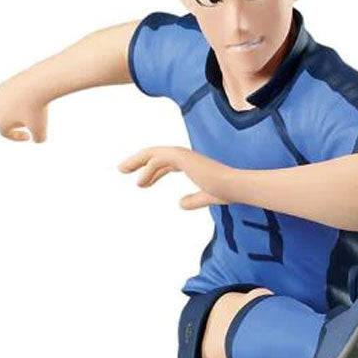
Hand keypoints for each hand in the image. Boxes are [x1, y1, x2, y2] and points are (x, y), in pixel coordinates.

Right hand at [0, 67, 49, 141]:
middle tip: (28, 123)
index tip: (29, 136)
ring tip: (27, 111)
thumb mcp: (41, 129)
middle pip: (3, 120)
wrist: (37, 83)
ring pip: (4, 107)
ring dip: (14, 112)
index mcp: (0, 121)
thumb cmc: (38, 108)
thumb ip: (39, 139)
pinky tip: (28, 99)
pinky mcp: (4, 84)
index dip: (17, 137)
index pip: (5, 133)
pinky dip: (17, 100)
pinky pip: (8, 96)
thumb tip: (36, 138)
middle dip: (15, 123)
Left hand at [117, 146, 231, 209]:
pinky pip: (158, 160)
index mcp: (191, 163)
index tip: (140, 182)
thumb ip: (194, 200)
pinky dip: (147, 170)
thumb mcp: (207, 197)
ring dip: (136, 161)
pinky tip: (140, 182)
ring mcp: (184, 154)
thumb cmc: (226, 191)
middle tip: (122, 169)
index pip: (165, 163)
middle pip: (156, 154)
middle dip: (138, 160)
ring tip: (123, 170)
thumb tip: (180, 204)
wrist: (235, 187)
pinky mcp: (182, 157)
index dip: (152, 171)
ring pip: (153, 153)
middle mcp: (186, 156)